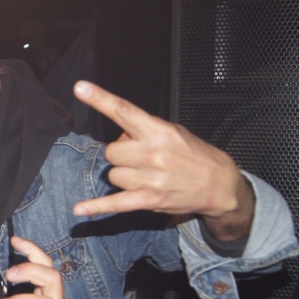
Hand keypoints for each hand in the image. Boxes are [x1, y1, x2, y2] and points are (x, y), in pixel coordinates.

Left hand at [71, 81, 253, 239]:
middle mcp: (152, 153)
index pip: (124, 111)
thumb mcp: (174, 132)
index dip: (100, 99)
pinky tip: (79, 209)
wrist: (219, 184)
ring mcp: (150, 178)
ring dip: (123, 175)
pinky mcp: (148, 199)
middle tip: (139, 158)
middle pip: (111, 152)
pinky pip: (115, 203)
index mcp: (159, 131)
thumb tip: (120, 136)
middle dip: (121, 155)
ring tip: (145, 175)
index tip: (80, 88)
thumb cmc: (194, 155)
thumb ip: (145, 131)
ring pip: (113, 175)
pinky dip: (96, 207)